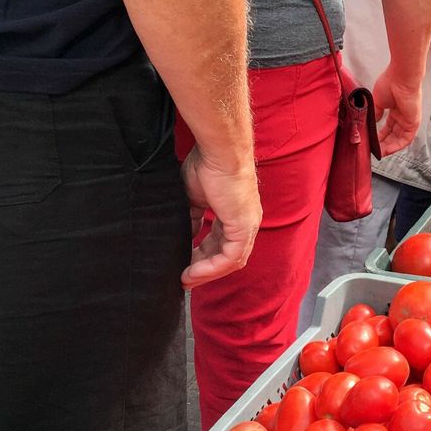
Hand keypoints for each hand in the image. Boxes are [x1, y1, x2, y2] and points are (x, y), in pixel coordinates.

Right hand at [180, 146, 261, 288]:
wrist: (218, 151)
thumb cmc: (206, 164)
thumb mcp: (193, 197)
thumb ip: (191, 217)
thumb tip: (183, 234)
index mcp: (235, 212)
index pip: (220, 241)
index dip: (202, 255)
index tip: (183, 262)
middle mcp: (246, 221)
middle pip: (226, 254)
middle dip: (203, 268)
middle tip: (182, 277)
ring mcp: (248, 225)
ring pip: (230, 260)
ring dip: (207, 272)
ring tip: (185, 279)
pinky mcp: (244, 227)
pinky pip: (230, 258)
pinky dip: (211, 268)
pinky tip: (192, 273)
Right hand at [372, 69, 421, 155]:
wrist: (400, 77)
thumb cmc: (390, 83)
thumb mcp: (377, 101)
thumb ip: (375, 114)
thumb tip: (371, 124)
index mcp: (395, 109)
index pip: (388, 127)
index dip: (379, 135)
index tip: (371, 141)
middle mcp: (403, 116)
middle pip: (393, 134)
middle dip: (383, 143)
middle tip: (374, 150)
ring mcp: (409, 120)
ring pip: (399, 138)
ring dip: (389, 147)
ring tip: (379, 153)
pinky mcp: (413, 123)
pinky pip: (406, 139)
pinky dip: (397, 146)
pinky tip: (387, 150)